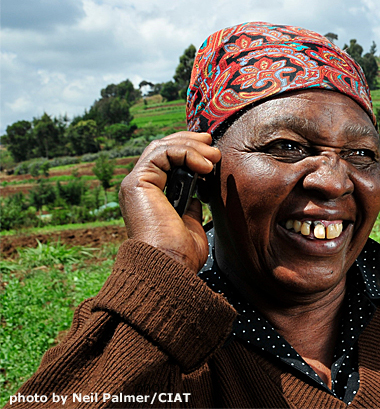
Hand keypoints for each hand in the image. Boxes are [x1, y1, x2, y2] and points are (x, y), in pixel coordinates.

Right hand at [119, 132, 220, 272]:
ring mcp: (136, 184)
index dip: (190, 152)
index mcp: (151, 196)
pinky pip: (161, 153)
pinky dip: (185, 154)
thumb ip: (191, 208)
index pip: (168, 161)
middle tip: (213, 146)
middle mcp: (141, 188)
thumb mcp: (191, 225)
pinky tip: (204, 167)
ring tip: (214, 156)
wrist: (168, 266)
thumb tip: (197, 197)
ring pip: (161, 147)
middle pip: (162, 149)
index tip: (213, 154)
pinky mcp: (137, 182)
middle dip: (191, 143)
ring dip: (191, 146)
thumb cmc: (180, 255)